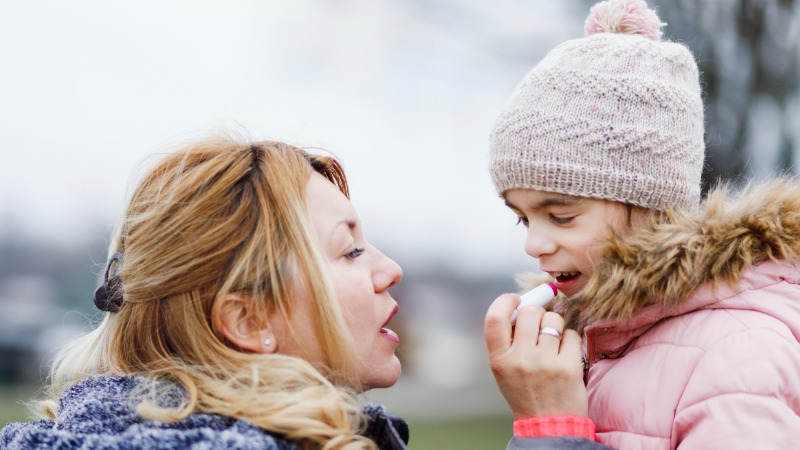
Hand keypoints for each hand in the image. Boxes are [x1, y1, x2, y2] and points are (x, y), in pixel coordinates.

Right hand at [484, 293, 587, 418]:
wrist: (548, 425)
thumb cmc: (526, 392)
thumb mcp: (504, 369)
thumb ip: (508, 340)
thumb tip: (522, 304)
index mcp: (499, 360)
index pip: (495, 318)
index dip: (506, 302)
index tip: (515, 299)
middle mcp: (520, 360)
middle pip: (530, 312)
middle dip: (537, 313)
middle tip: (539, 325)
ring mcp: (545, 362)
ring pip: (553, 320)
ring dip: (555, 325)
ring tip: (553, 342)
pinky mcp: (568, 366)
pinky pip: (571, 334)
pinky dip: (569, 340)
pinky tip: (565, 354)